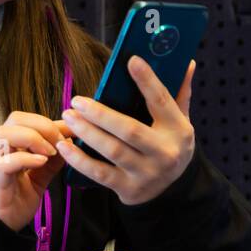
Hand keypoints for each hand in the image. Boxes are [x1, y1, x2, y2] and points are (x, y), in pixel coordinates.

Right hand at [0, 111, 74, 230]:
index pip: (28, 121)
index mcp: (9, 146)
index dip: (51, 122)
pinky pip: (5, 160)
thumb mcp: (38, 178)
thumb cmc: (13, 202)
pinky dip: (26, 157)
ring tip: (50, 153)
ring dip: (33, 138)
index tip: (72, 130)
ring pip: (5, 133)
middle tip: (60, 142)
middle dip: (43, 125)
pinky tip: (41, 162)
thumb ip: (50, 162)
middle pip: (15, 119)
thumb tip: (68, 144)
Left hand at [57, 57, 196, 205]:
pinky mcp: (129, 188)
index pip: (162, 101)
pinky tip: (64, 145)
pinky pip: (99, 174)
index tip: (131, 61)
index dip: (147, 81)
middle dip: (101, 114)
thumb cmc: (169, 143)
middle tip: (77, 100)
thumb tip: (186, 62)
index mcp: (179, 130)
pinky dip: (79, 160)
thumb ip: (179, 92)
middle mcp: (165, 153)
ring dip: (87, 132)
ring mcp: (147, 173)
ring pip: (113, 151)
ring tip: (69, 116)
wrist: (173, 189)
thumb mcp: (179, 120)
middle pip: (130, 130)